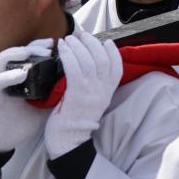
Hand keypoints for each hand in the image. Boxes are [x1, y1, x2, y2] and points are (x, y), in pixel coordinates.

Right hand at [0, 42, 51, 151]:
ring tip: (31, 53)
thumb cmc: (26, 116)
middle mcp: (8, 75)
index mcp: (23, 74)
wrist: (4, 138)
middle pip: (17, 51)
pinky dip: (8, 76)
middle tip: (49, 47)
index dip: (43, 45)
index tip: (60, 43)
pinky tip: (22, 74)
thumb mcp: (47, 101)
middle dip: (34, 46)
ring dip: (17, 53)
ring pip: (1, 60)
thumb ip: (58, 88)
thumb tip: (83, 78)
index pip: (31, 52)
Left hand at [45, 33, 122, 157]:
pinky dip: (68, 54)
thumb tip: (85, 70)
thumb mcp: (92, 103)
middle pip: (102, 58)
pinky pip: (74, 68)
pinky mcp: (76, 93)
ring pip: (88, 60)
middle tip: (81, 34)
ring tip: (69, 38)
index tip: (105, 41)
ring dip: (78, 45)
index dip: (112, 51)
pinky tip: (62, 48)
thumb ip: (93, 87)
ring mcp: (91, 91)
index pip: (117, 66)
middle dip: (92, 43)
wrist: (69, 143)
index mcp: (108, 92)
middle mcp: (102, 89)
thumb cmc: (76, 123)